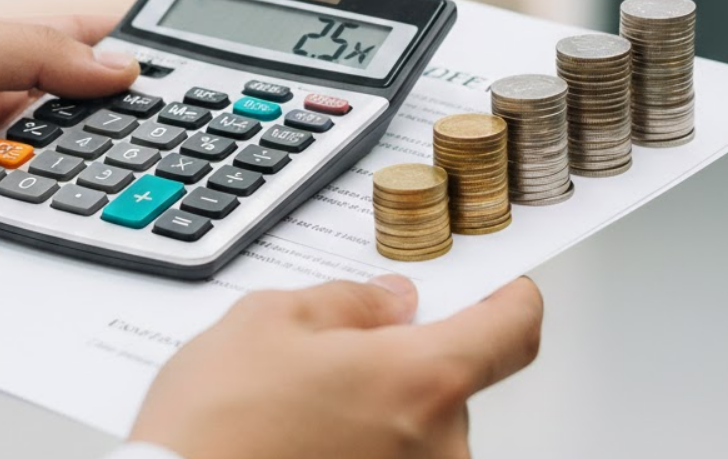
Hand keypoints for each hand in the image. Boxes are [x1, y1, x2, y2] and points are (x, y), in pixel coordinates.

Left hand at [0, 15, 138, 253]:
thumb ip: (34, 51)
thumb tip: (118, 66)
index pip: (83, 46)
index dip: (130, 52)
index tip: (184, 68)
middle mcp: (0, 110)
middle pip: (88, 115)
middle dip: (120, 123)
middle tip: (161, 133)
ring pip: (70, 170)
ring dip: (88, 173)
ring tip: (116, 174)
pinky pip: (33, 214)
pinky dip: (53, 214)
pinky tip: (74, 213)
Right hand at [130, 276, 542, 458]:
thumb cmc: (214, 431)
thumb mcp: (269, 321)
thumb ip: (345, 301)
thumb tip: (388, 300)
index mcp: (421, 381)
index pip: (513, 330)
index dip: (509, 297)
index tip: (498, 285)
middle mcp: (437, 447)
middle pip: (449, 380)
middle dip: (401, 357)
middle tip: (333, 349)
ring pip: (413, 426)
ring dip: (373, 406)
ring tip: (295, 404)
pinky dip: (357, 443)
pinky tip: (297, 438)